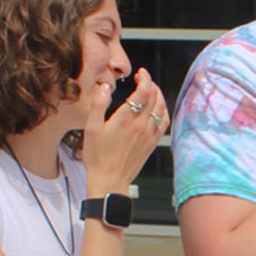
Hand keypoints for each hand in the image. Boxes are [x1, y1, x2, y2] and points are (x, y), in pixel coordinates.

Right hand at [80, 67, 165, 196]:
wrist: (109, 181)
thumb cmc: (98, 157)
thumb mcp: (91, 128)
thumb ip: (98, 104)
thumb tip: (104, 87)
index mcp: (126, 119)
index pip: (144, 92)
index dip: (145, 79)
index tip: (141, 73)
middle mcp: (141, 126)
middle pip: (154, 97)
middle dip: (151, 84)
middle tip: (144, 79)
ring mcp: (149, 135)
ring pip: (161, 109)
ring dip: (159, 95)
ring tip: (152, 90)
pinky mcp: (152, 143)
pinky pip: (164, 123)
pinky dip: (164, 111)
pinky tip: (159, 109)